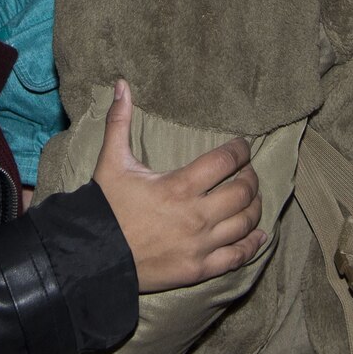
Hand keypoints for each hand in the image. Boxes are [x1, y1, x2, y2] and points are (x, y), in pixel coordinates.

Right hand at [93, 78, 265, 292]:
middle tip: (248, 172)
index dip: (240, 150)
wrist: (93, 256)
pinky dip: (252, 245)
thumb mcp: (112, 161)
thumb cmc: (105, 208)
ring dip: (254, 208)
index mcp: (179, 186)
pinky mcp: (199, 269)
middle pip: (242, 192)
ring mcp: (200, 244)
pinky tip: (259, 236)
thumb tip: (122, 84)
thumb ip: (119, 122)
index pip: (225, 161)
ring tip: (252, 199)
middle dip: (250, 178)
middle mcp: (196, 215)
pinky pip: (236, 257)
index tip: (242, 147)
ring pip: (245, 223)